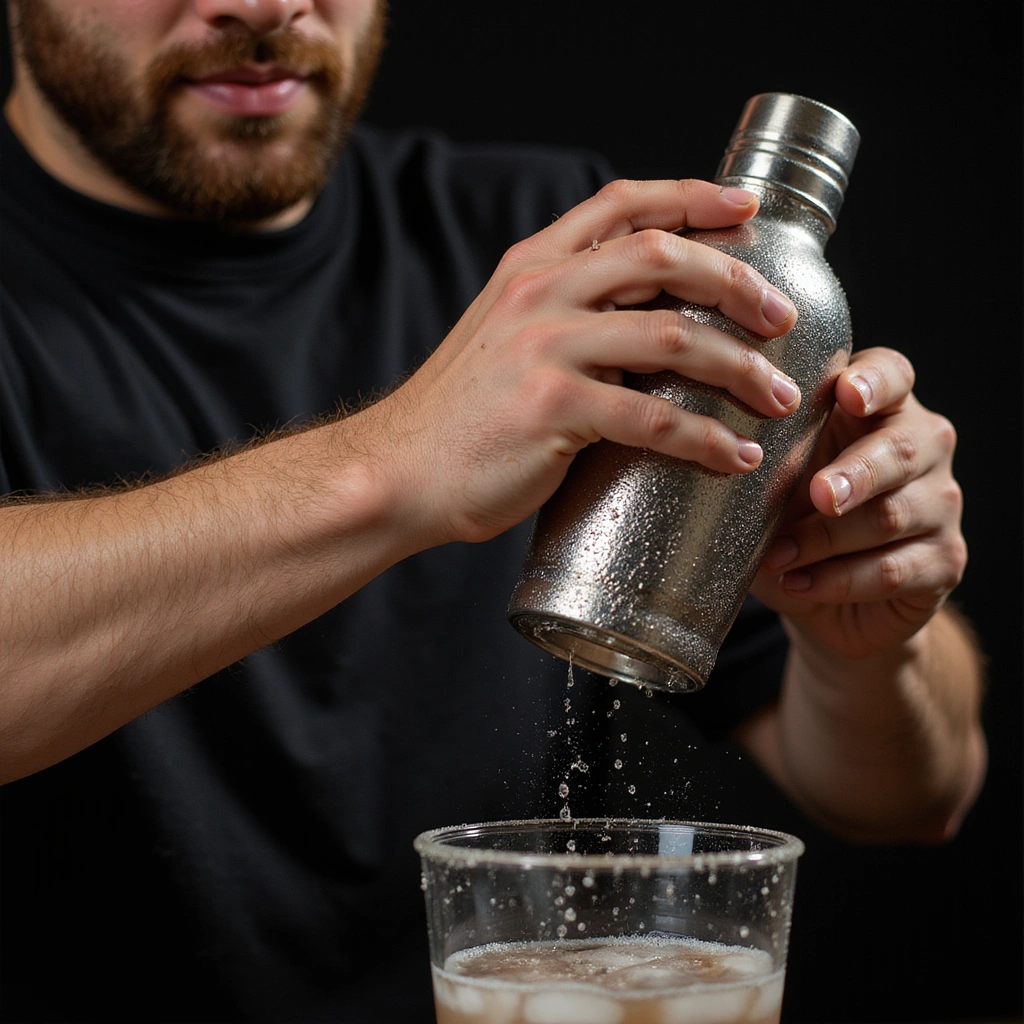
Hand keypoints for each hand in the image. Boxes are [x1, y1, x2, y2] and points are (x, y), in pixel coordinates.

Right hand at [360, 179, 801, 546]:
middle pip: (662, 258)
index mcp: (530, 267)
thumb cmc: (459, 415)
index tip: (747, 208)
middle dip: (738, 281)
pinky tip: (733, 456)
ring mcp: (544, 348)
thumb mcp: (501, 336)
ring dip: (741, 368)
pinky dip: (705, 439)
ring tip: (779, 395)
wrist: (396, 471)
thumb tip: (647, 322)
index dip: (692, 197)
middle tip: (782, 317)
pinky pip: (653, 420)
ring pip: (673, 339)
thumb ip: (565, 314)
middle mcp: (539, 292)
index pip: (622, 204)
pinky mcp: (551, 408)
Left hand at [751, 346, 966, 658]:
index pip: (892, 374)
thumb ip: (763, 456)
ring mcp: (940, 502)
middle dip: (855, 473)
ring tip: (777, 556)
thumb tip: (723, 453)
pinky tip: (797, 583)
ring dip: (825, 539)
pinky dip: (838, 580)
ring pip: (892, 515)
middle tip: (819, 494)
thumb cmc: (792, 517)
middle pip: (900, 449)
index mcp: (880, 407)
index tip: (847, 393)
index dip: (874, 381)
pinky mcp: (945, 560)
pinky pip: (895, 569)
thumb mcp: (771, 481)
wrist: (827, 599)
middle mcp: (922, 445)